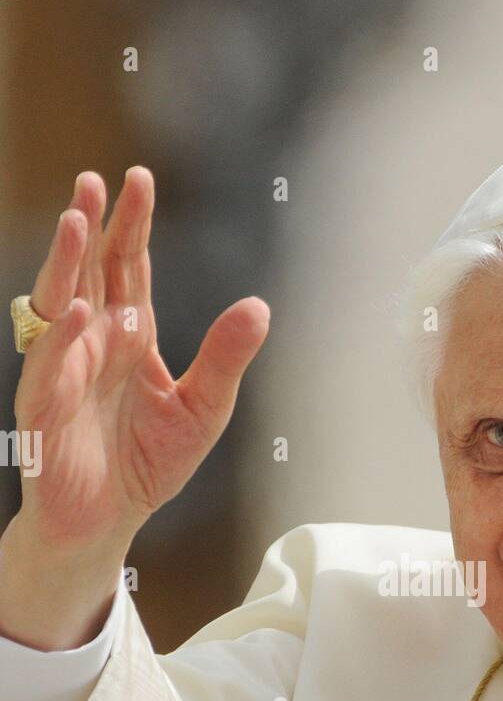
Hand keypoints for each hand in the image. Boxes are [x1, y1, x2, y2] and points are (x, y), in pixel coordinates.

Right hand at [12, 166, 269, 552]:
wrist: (108, 521)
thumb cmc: (147, 463)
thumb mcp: (203, 408)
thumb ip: (225, 357)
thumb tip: (260, 306)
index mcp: (128, 334)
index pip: (127, 267)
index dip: (132, 225)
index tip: (139, 179)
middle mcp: (91, 342)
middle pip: (88, 272)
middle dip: (91, 226)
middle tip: (94, 180)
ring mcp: (64, 371)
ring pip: (59, 306)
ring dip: (66, 264)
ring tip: (77, 222)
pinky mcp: (45, 409)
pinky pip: (50, 368)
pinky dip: (64, 340)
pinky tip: (81, 311)